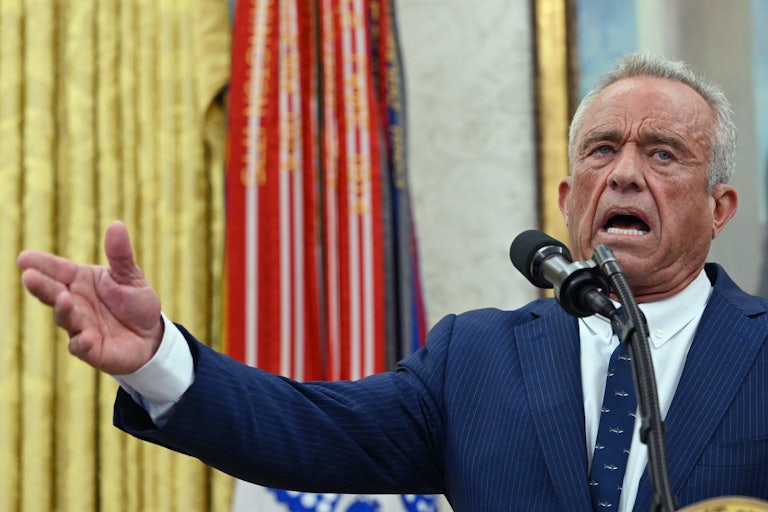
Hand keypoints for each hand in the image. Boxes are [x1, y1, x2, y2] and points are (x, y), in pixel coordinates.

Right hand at [18, 221, 163, 374]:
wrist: (151, 336)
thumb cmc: (135, 302)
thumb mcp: (131, 276)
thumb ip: (121, 255)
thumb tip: (116, 225)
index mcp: (80, 280)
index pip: (58, 270)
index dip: (41, 264)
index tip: (24, 258)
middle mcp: (74, 302)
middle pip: (54, 293)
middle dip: (41, 286)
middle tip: (30, 277)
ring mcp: (79, 326)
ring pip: (65, 318)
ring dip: (63, 310)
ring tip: (63, 299)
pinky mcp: (90, 349)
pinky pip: (81, 347)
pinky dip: (81, 342)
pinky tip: (85, 337)